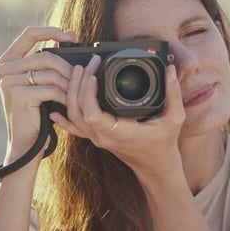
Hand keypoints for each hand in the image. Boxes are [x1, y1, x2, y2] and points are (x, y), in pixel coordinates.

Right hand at [0, 26, 73, 160]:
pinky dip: (64, 97)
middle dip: (67, 68)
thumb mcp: (40, 83)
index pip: (29, 34)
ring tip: (74, 95)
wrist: (26, 144)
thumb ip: (47, 63)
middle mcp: (3, 69)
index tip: (70, 35)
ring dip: (68, 85)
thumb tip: (69, 35)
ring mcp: (9, 81)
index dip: (51, 31)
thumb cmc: (36, 114)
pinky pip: (52, 89)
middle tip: (81, 78)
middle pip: (46, 56)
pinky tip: (68, 104)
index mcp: (6, 61)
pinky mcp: (19, 94)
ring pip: (51, 73)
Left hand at [51, 60, 186, 177]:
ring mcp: (98, 138)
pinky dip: (63, 119)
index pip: (93, 114)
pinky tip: (54, 111)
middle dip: (79, 85)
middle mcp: (104, 136)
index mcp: (120, 132)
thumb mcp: (174, 118)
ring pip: (74, 117)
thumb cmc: (164, 143)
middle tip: (89, 65)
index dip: (88, 94)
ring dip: (72, 94)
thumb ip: (173, 93)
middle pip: (79, 111)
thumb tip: (172, 70)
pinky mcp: (97, 138)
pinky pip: (75, 129)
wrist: (156, 165)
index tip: (95, 75)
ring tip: (77, 73)